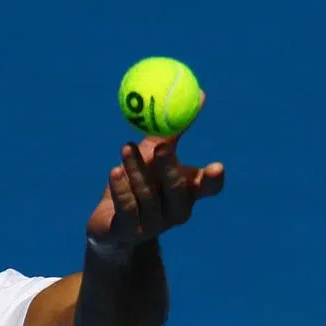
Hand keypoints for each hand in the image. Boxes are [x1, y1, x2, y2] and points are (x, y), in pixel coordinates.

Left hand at [86, 91, 223, 249]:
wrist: (109, 221)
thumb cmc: (138, 180)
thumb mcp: (154, 153)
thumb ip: (172, 129)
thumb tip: (198, 92)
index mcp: (188, 193)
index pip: (208, 189)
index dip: (213, 180)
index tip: (216, 165)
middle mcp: (175, 212)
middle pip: (177, 191)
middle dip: (170, 168)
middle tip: (162, 146)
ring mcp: (153, 226)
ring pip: (147, 195)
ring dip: (136, 169)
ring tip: (125, 148)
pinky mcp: (129, 232)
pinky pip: (127, 208)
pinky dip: (121, 188)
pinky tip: (114, 172)